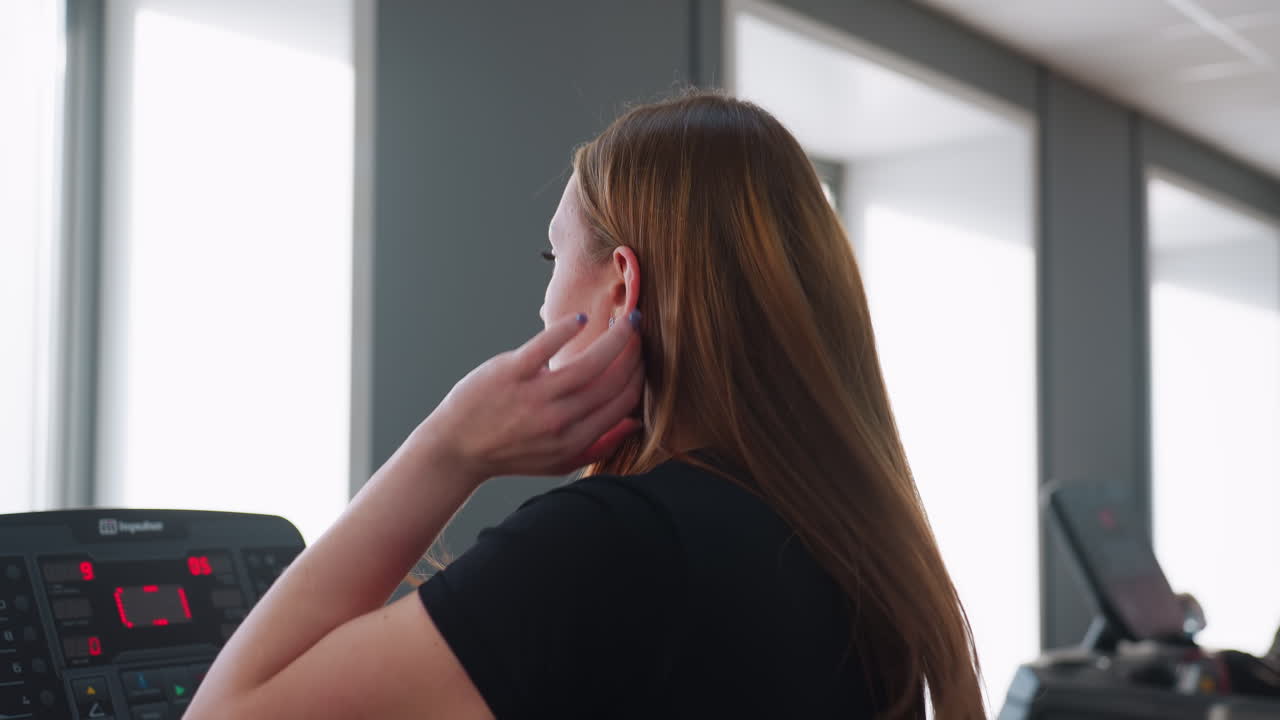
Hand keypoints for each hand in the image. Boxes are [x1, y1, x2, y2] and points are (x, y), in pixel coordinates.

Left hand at [416, 311, 643, 483]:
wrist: (457, 448)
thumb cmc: (509, 453)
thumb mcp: (558, 462)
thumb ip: (598, 446)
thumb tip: (633, 423)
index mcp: (573, 441)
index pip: (622, 404)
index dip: (640, 378)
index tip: (644, 360)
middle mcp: (558, 420)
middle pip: (612, 382)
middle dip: (634, 355)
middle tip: (640, 335)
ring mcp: (535, 395)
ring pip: (590, 363)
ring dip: (616, 339)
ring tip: (627, 321)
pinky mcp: (511, 371)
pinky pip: (548, 344)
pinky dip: (568, 328)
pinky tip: (582, 319)